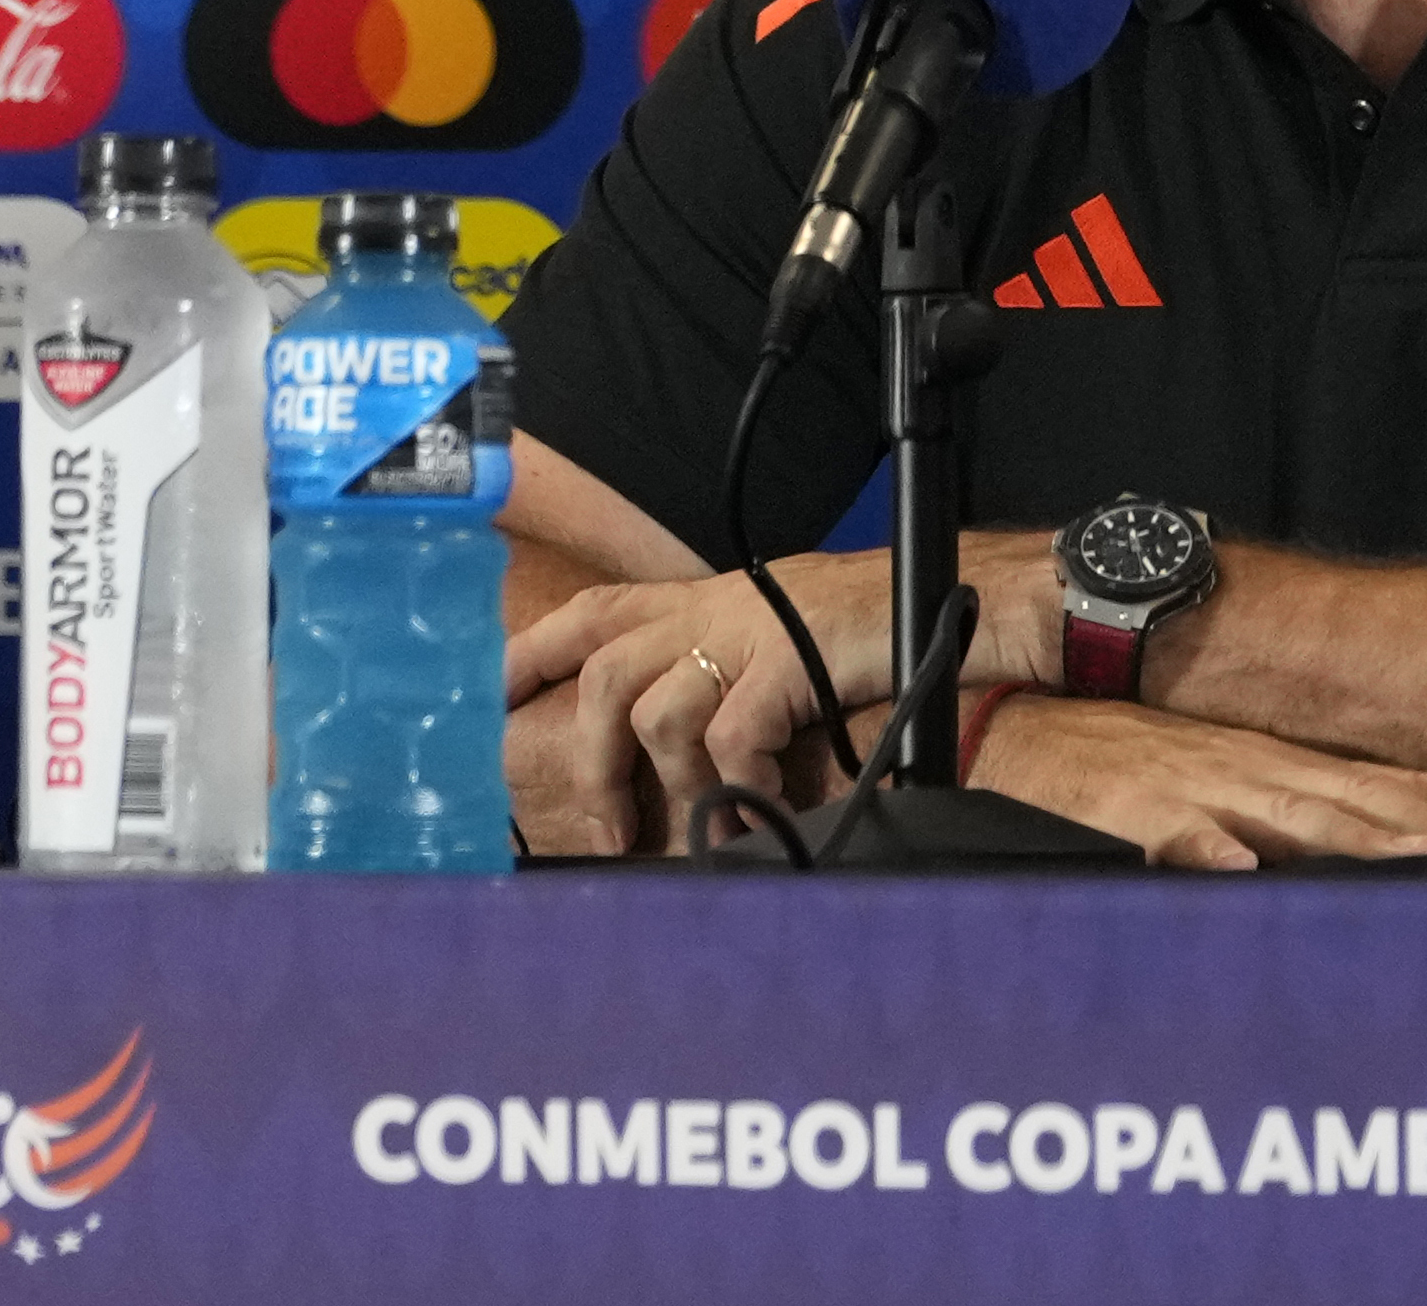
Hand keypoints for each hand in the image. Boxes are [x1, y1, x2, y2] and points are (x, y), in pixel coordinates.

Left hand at [504, 558, 894, 854]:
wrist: (937, 598)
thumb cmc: (861, 626)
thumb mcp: (768, 630)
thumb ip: (716, 664)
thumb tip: (675, 745)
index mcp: (697, 598)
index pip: (591, 613)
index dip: (531, 652)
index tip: (489, 699)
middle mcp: (709, 607)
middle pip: (605, 676)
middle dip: (594, 763)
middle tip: (610, 828)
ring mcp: (746, 631)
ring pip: (658, 714)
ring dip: (675, 786)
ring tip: (705, 826)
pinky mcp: (785, 660)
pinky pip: (732, 738)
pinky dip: (740, 785)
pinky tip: (763, 805)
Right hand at [972, 697, 1426, 870]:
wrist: (1021, 727)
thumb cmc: (1128, 769)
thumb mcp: (1234, 791)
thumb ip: (1306, 823)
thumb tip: (1396, 862)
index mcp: (1291, 769)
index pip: (1408, 789)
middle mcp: (1262, 771)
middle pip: (1377, 804)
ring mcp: (1201, 788)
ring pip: (1297, 815)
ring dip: (1368, 841)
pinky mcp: (1130, 808)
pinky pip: (1173, 830)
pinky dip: (1208, 847)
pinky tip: (1238, 867)